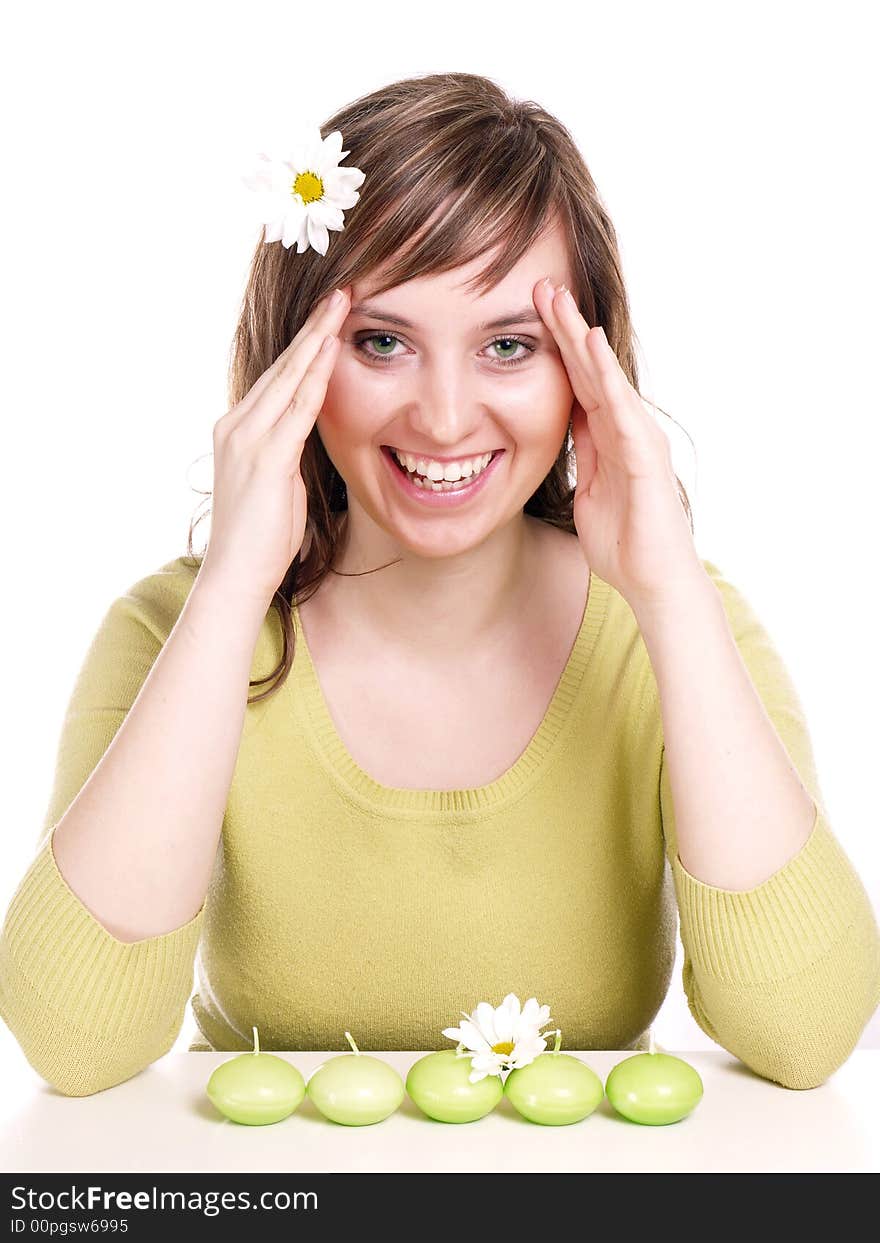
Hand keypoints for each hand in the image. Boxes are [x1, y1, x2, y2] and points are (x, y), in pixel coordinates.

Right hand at [199, 285, 351, 609]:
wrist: (237, 574)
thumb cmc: (263, 538)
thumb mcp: (280, 484)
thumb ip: (291, 451)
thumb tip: (312, 434)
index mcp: (239, 429)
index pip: (278, 376)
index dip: (305, 344)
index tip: (330, 315)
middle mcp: (237, 425)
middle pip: (283, 365)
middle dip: (314, 327)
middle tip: (342, 291)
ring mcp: (248, 439)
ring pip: (289, 376)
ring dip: (318, 338)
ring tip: (343, 304)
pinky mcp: (265, 457)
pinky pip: (297, 407)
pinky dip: (316, 374)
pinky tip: (333, 347)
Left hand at [533, 277, 706, 613]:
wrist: (654, 581)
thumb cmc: (624, 542)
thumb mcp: (588, 488)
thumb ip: (582, 453)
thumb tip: (567, 422)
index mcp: (608, 435)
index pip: (579, 379)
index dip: (556, 345)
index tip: (529, 311)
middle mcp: (626, 428)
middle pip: (592, 368)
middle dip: (565, 326)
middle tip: (541, 285)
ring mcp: (638, 438)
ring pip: (607, 378)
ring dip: (583, 338)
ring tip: (560, 301)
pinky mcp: (644, 456)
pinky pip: (622, 408)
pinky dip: (607, 376)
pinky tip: (591, 346)